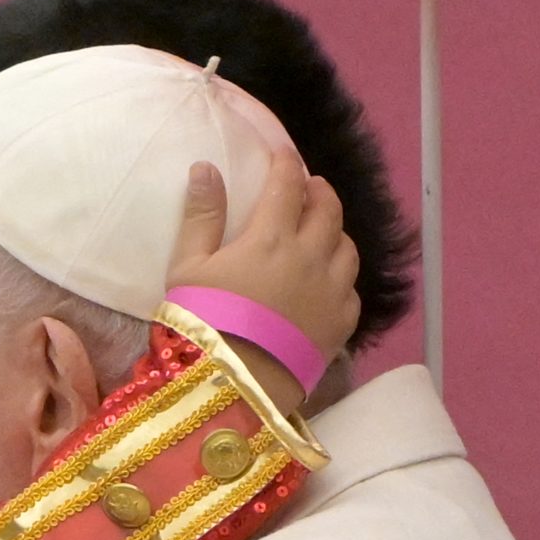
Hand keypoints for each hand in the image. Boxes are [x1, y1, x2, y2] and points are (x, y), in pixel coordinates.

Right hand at [168, 149, 360, 379]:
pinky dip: (341, 275)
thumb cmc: (203, 323)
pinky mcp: (342, 324)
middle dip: (318, 191)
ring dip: (335, 232)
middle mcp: (311, 257)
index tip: (281, 154)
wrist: (235, 385)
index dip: (285, 163)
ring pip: (347, 246)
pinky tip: (326, 281)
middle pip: (328, 209)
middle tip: (308, 187)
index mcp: (271, 238)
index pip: (288, 184)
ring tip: (320, 233)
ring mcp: (332, 291)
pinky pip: (351, 288)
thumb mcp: (188, 268)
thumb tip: (205, 169)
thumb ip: (201, 216)